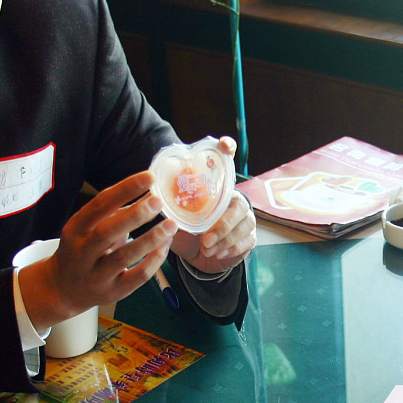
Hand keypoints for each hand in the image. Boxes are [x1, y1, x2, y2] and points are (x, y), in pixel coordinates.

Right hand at [18, 171, 175, 330]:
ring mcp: (96, 275)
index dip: (125, 189)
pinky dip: (154, 260)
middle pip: (107, 232)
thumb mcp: (88, 228)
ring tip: (171, 225)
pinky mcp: (112, 292)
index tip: (149, 177)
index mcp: (75, 229)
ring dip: (150, 239)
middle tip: (158, 202)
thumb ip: (115, 212)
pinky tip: (165, 246)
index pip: (99, 205)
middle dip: (135, 215)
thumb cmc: (82, 250)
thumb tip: (148, 192)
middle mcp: (82, 252)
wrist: (63, 289)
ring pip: (124, 256)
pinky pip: (137, 276)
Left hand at [169, 136, 255, 273]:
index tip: (224, 145)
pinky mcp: (249, 237)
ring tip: (206, 249)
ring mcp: (245, 218)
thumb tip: (153, 197)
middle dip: (223, 224)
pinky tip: (218, 253)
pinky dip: (231, 249)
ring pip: (244, 225)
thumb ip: (169, 207)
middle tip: (205, 239)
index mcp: (215, 189)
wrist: (197, 258)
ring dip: (224, 240)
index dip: (227, 149)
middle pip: (239, 204)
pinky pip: (246, 241)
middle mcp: (233, 200)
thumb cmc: (186, 233)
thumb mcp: (174, 219)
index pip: (225, 162)